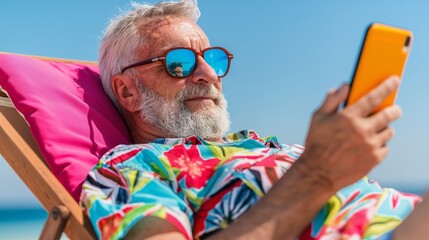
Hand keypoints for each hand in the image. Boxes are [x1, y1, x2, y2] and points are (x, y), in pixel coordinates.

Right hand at [299, 76, 401, 191]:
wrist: (318, 173)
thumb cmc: (316, 143)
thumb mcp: (317, 118)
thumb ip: (332, 100)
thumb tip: (345, 86)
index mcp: (348, 117)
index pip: (373, 97)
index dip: (386, 87)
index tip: (395, 80)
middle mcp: (362, 130)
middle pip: (389, 114)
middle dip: (394, 110)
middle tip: (393, 110)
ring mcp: (370, 146)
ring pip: (389, 131)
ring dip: (384, 128)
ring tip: (374, 131)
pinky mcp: (374, 159)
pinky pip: (385, 147)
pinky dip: (380, 145)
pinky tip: (368, 146)